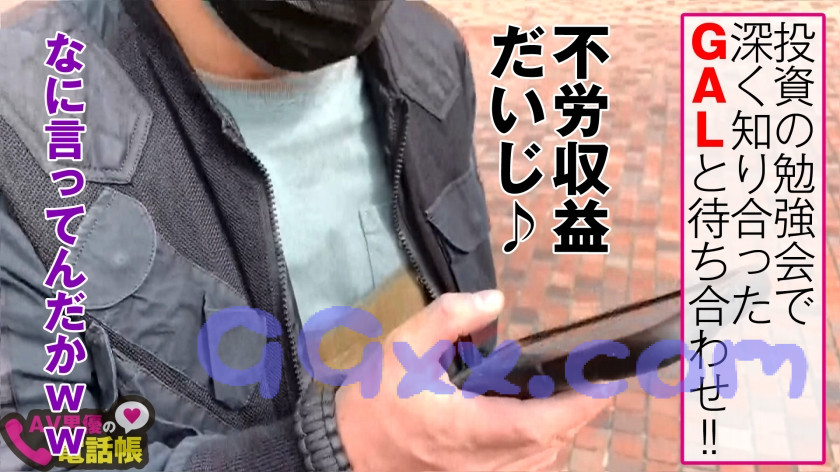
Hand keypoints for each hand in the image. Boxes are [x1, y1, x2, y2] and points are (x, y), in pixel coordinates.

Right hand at [335, 290, 610, 470]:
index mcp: (462, 428)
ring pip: (541, 460)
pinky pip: (523, 468)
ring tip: (578, 393)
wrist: (343, 451)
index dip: (579, 404)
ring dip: (565, 429)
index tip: (607, 379)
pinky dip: (543, 444)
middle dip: (582, 412)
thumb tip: (494, 300)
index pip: (537, 424)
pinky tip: (542, 420)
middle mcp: (478, 463)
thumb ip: (447, 318)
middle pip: (549, 444)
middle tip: (601, 376)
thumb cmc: (372, 400)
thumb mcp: (401, 346)